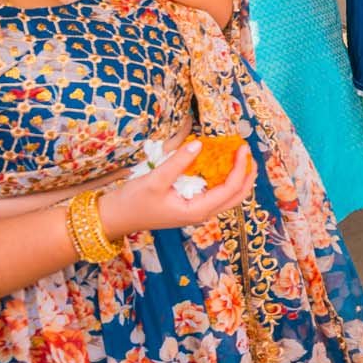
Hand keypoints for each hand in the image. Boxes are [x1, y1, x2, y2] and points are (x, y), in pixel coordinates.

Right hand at [99, 138, 256, 237]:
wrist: (114, 218)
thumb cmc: (133, 202)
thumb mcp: (155, 180)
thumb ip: (178, 162)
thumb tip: (199, 144)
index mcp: (198, 210)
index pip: (230, 188)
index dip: (240, 167)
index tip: (243, 147)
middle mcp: (202, 213)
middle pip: (237, 196)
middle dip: (247, 174)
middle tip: (248, 151)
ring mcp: (197, 211)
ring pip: (229, 196)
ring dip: (238, 177)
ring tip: (241, 156)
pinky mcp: (191, 207)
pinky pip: (216, 194)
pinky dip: (224, 180)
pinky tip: (221, 165)